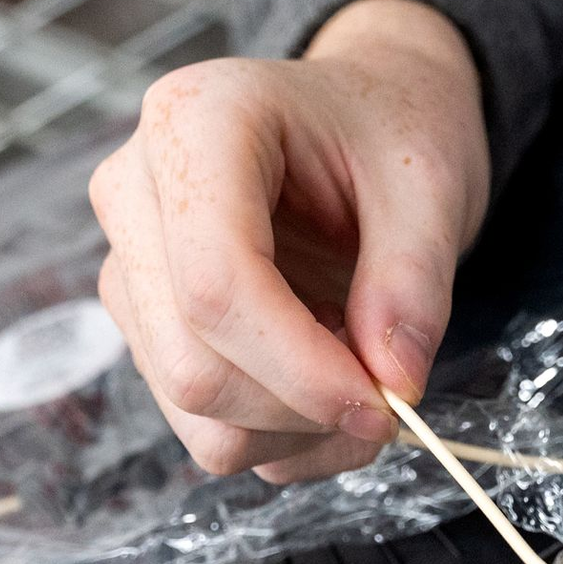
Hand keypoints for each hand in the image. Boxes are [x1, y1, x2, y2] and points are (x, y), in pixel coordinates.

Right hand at [89, 0, 489, 482]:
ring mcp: (133, 274)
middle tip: (387, 390)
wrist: (359, 129)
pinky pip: (210, 433)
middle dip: (303, 409)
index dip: (302, 368)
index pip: (215, 285)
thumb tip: (392, 386)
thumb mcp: (429, 187)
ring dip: (298, 430)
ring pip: (197, 415)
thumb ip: (414, 282)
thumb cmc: (385, 136)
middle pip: (193, 368)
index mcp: (193, 125)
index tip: (383, 402)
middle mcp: (135, 199)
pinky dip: (287, 438)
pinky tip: (328, 383)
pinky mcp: (150, 334)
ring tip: (360, 367)